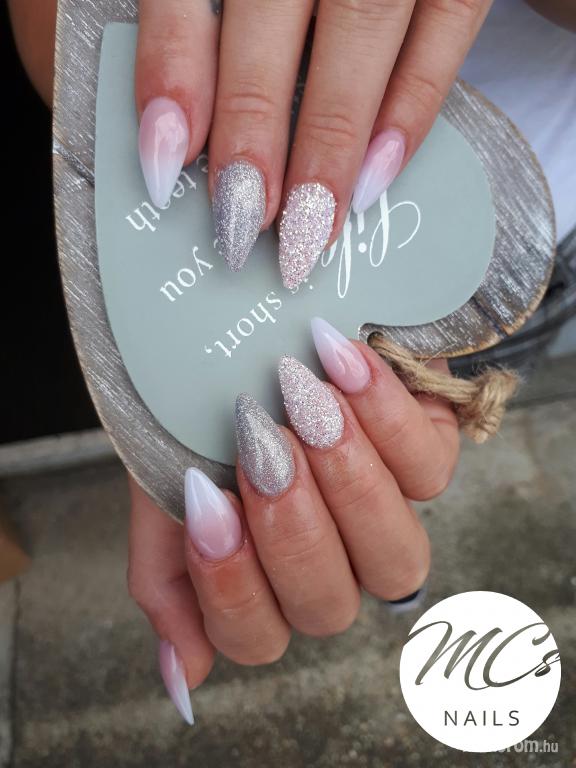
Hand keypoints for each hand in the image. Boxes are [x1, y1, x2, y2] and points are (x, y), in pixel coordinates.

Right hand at [128, 317, 459, 722]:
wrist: (244, 316)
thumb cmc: (204, 399)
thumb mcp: (166, 479)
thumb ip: (166, 574)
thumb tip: (184, 677)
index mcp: (266, 577)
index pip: (258, 636)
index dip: (231, 585)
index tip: (201, 497)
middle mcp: (334, 561)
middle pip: (329, 607)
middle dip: (291, 529)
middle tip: (257, 444)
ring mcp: (386, 514)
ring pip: (395, 560)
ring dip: (344, 481)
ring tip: (301, 403)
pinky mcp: (430, 455)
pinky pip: (428, 469)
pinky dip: (383, 418)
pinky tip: (341, 363)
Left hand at [136, 0, 491, 283]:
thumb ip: (205, 22)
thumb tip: (187, 133)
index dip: (174, 72)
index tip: (166, 164)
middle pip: (271, 11)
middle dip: (253, 124)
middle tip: (241, 220)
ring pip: (360, 28)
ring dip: (329, 137)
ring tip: (307, 225)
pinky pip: (446, 29)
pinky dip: (411, 109)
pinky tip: (376, 178)